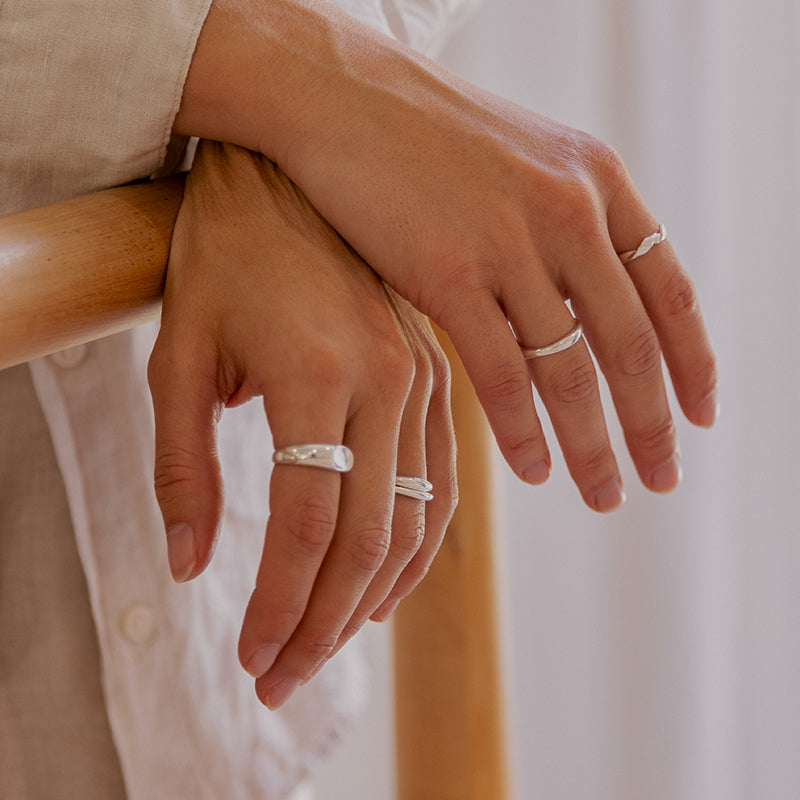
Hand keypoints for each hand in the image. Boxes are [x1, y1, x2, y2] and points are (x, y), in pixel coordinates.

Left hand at [147, 141, 455, 707]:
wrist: (291, 176)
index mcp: (317, 370)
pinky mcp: (436, 380)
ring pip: (416, 523)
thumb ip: (183, 466)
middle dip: (323, 623)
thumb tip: (192, 567)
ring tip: (329, 642)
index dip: (279, 607)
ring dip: (372, 596)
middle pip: (367, 539)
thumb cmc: (224, 258)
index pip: (305, 525)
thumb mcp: (179, 354)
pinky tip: (384, 581)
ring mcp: (423, 381)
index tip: (254, 659)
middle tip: (284, 677)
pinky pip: (441, 485)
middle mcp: (387, 382)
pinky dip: (415, 545)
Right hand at [176, 0, 717, 510]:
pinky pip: (504, 375)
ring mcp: (511, 244)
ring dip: (592, 445)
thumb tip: (590, 303)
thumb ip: (566, 227)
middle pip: (633, 346)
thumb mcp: (524, 162)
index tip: (701, 416)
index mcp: (598, 182)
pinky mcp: (448, 274)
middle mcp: (570, 212)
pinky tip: (535, 470)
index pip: (672, 292)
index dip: (694, 363)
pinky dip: (524, 432)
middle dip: (653, 425)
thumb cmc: (427, 138)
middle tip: (661, 479)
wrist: (341, 94)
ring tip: (604, 494)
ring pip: (572, 373)